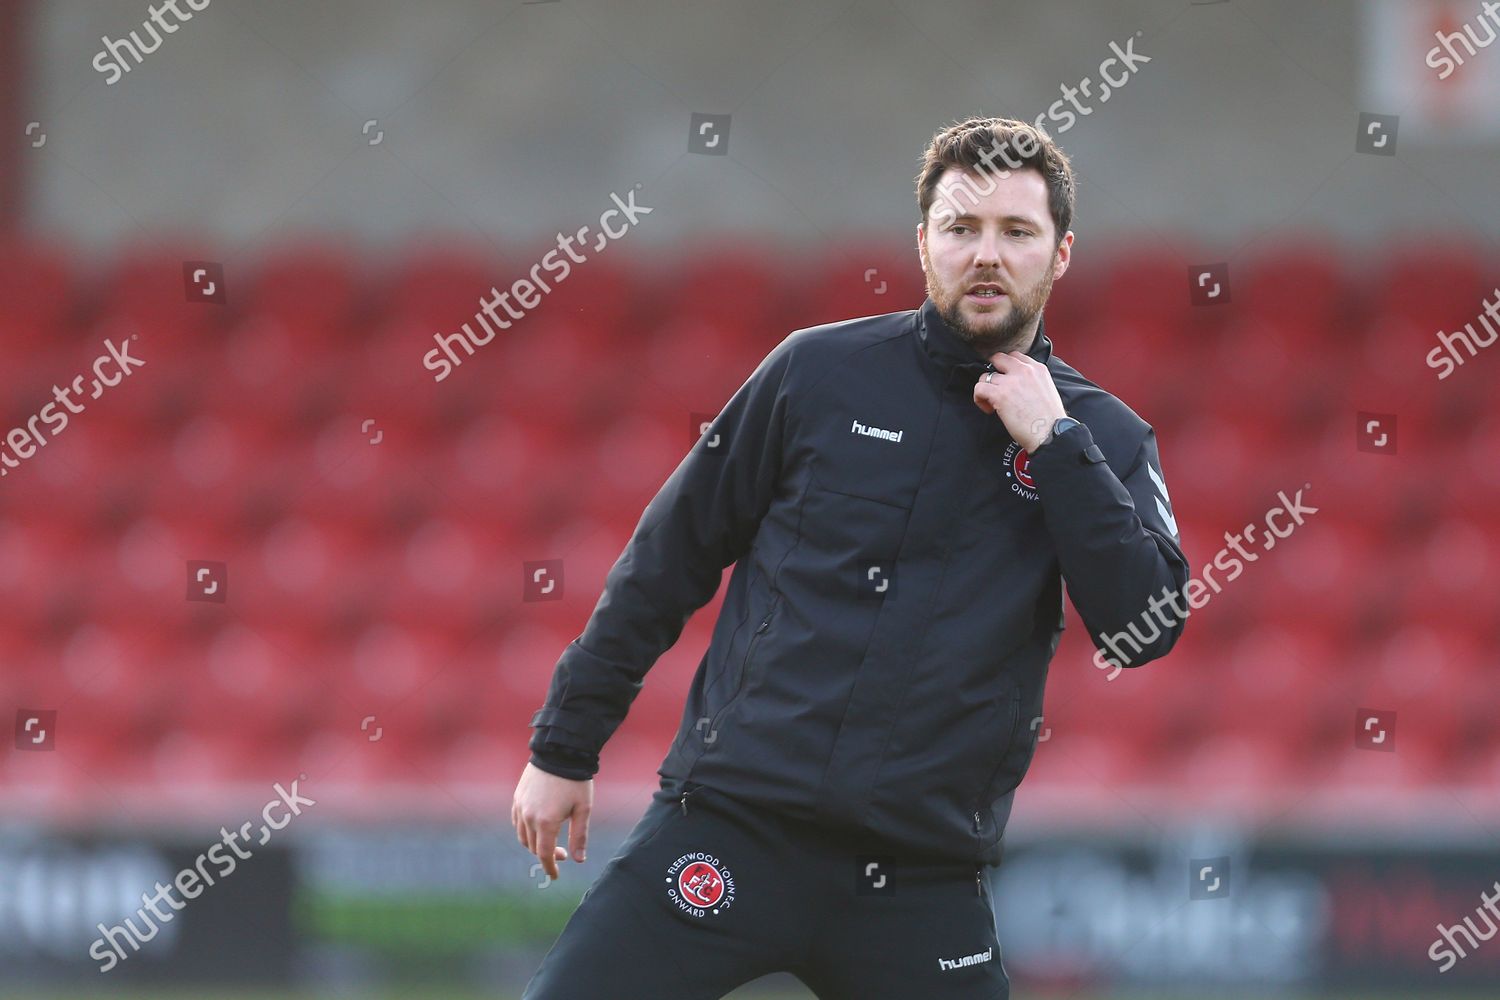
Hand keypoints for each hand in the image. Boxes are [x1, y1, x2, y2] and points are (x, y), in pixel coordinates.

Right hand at [512, 762, 592, 879]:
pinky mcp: (517, 798)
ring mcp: (520, 807)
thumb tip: (579, 860)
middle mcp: (529, 816)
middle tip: (562, 853)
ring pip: (522, 836)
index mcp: (546, 821)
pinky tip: (537, 828)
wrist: (559, 752)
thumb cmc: (575, 781)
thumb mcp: (583, 809)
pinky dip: (525, 831)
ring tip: (550, 841)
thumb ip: (579, 836)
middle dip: (546, 855)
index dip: (549, 868)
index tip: (554, 876)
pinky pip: (516, 822)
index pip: (544, 854)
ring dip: (534, 844)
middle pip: (533, 847)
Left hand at [972, 351, 1066, 452]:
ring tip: (992, 404)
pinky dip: (979, 399)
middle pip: (998, 358)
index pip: (1015, 357)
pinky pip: (979, 388)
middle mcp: (1024, 370)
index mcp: (1038, 369)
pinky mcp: (1000, 394)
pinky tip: (989, 409)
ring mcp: (1011, 381)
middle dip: (993, 371)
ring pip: (985, 376)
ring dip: (986, 389)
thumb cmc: (1050, 419)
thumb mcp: (1047, 390)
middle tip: (994, 387)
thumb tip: (1018, 386)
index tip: (1006, 380)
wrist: (1051, 433)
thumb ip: (1033, 381)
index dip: (1006, 368)